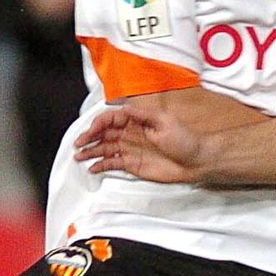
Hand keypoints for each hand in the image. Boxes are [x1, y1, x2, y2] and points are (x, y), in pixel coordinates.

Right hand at [74, 104, 205, 182]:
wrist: (197, 162)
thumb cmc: (185, 140)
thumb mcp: (165, 122)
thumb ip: (142, 115)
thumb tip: (124, 107)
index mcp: (137, 120)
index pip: (112, 119)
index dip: (99, 124)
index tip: (91, 131)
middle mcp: (131, 133)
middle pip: (104, 133)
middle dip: (89, 137)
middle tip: (78, 144)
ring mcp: (130, 149)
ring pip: (105, 148)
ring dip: (91, 151)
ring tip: (78, 156)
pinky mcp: (133, 164)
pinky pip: (112, 163)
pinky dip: (101, 165)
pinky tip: (92, 167)